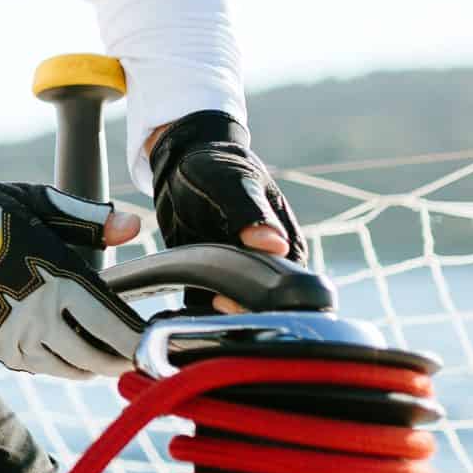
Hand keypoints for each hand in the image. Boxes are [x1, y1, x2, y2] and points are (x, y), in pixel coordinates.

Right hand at [0, 178, 147, 378]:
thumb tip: (133, 228)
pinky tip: (70, 356)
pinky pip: (40, 367)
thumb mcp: (36, 204)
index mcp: (58, 279)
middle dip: (125, 360)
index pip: (114, 324)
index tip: (158, 339)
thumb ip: (87, 219)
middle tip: (143, 357)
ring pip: (70, 368)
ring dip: (95, 367)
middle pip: (97, 356)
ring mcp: (15, 336)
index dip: (141, 338)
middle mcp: (39, 316)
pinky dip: (62, 366)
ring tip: (110, 359)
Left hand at [146, 111, 303, 311]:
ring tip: (207, 301)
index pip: (289, 283)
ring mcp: (238, 269)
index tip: (240, 296)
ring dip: (225, 311)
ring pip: (239, 305)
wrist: (183, 160)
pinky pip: (208, 301)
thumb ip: (251, 213)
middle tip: (219, 302)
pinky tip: (190, 304)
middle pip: (266, 302)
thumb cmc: (217, 165)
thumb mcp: (233, 183)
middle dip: (246, 308)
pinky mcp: (211, 274)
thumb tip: (275, 244)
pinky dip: (200, 307)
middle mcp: (267, 260)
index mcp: (285, 240)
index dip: (267, 297)